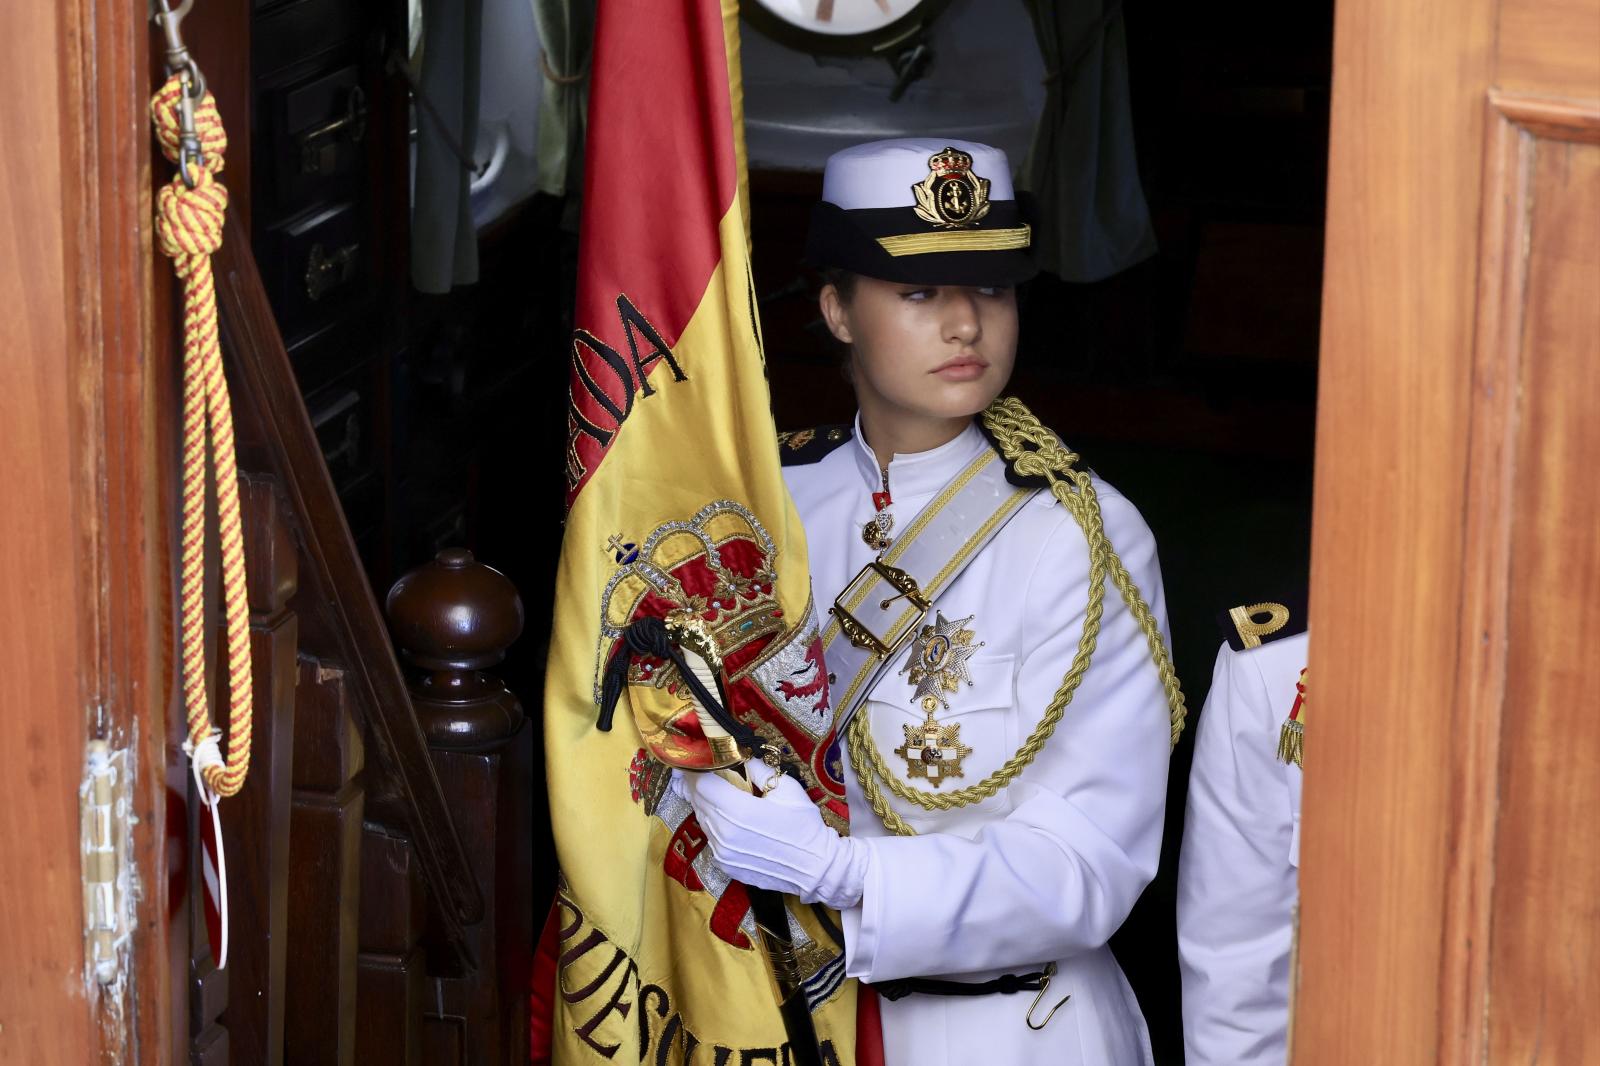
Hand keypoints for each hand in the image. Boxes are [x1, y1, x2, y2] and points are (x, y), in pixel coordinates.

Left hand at [678, 770, 871, 909]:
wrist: (815, 867)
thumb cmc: (804, 825)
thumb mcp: (786, 787)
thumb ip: (757, 768)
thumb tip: (738, 754)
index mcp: (738, 810)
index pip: (701, 784)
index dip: (696, 769)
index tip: (697, 759)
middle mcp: (724, 833)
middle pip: (698, 801)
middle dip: (697, 784)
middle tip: (700, 771)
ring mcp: (722, 852)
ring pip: (702, 820)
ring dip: (704, 804)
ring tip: (714, 791)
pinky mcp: (725, 865)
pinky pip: (711, 838)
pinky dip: (714, 824)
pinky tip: (726, 817)